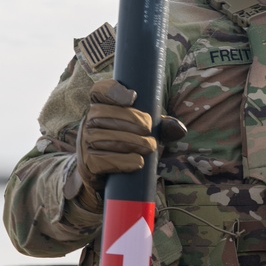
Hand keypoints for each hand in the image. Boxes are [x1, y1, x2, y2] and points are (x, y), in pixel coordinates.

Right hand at [75, 80, 157, 196]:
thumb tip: (179, 129)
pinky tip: (137, 162)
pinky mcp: (88, 163)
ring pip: (103, 137)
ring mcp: (86, 142)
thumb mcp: (146, 131)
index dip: (113, 91)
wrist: (109, 174)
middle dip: (130, 121)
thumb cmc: (130, 144)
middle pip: (104, 114)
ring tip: (149, 147)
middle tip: (149, 132)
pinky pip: (101, 159)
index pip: (99, 90)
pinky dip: (122, 160)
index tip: (133, 98)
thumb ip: (161, 126)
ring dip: (130, 142)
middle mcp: (89, 121)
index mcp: (102, 106)